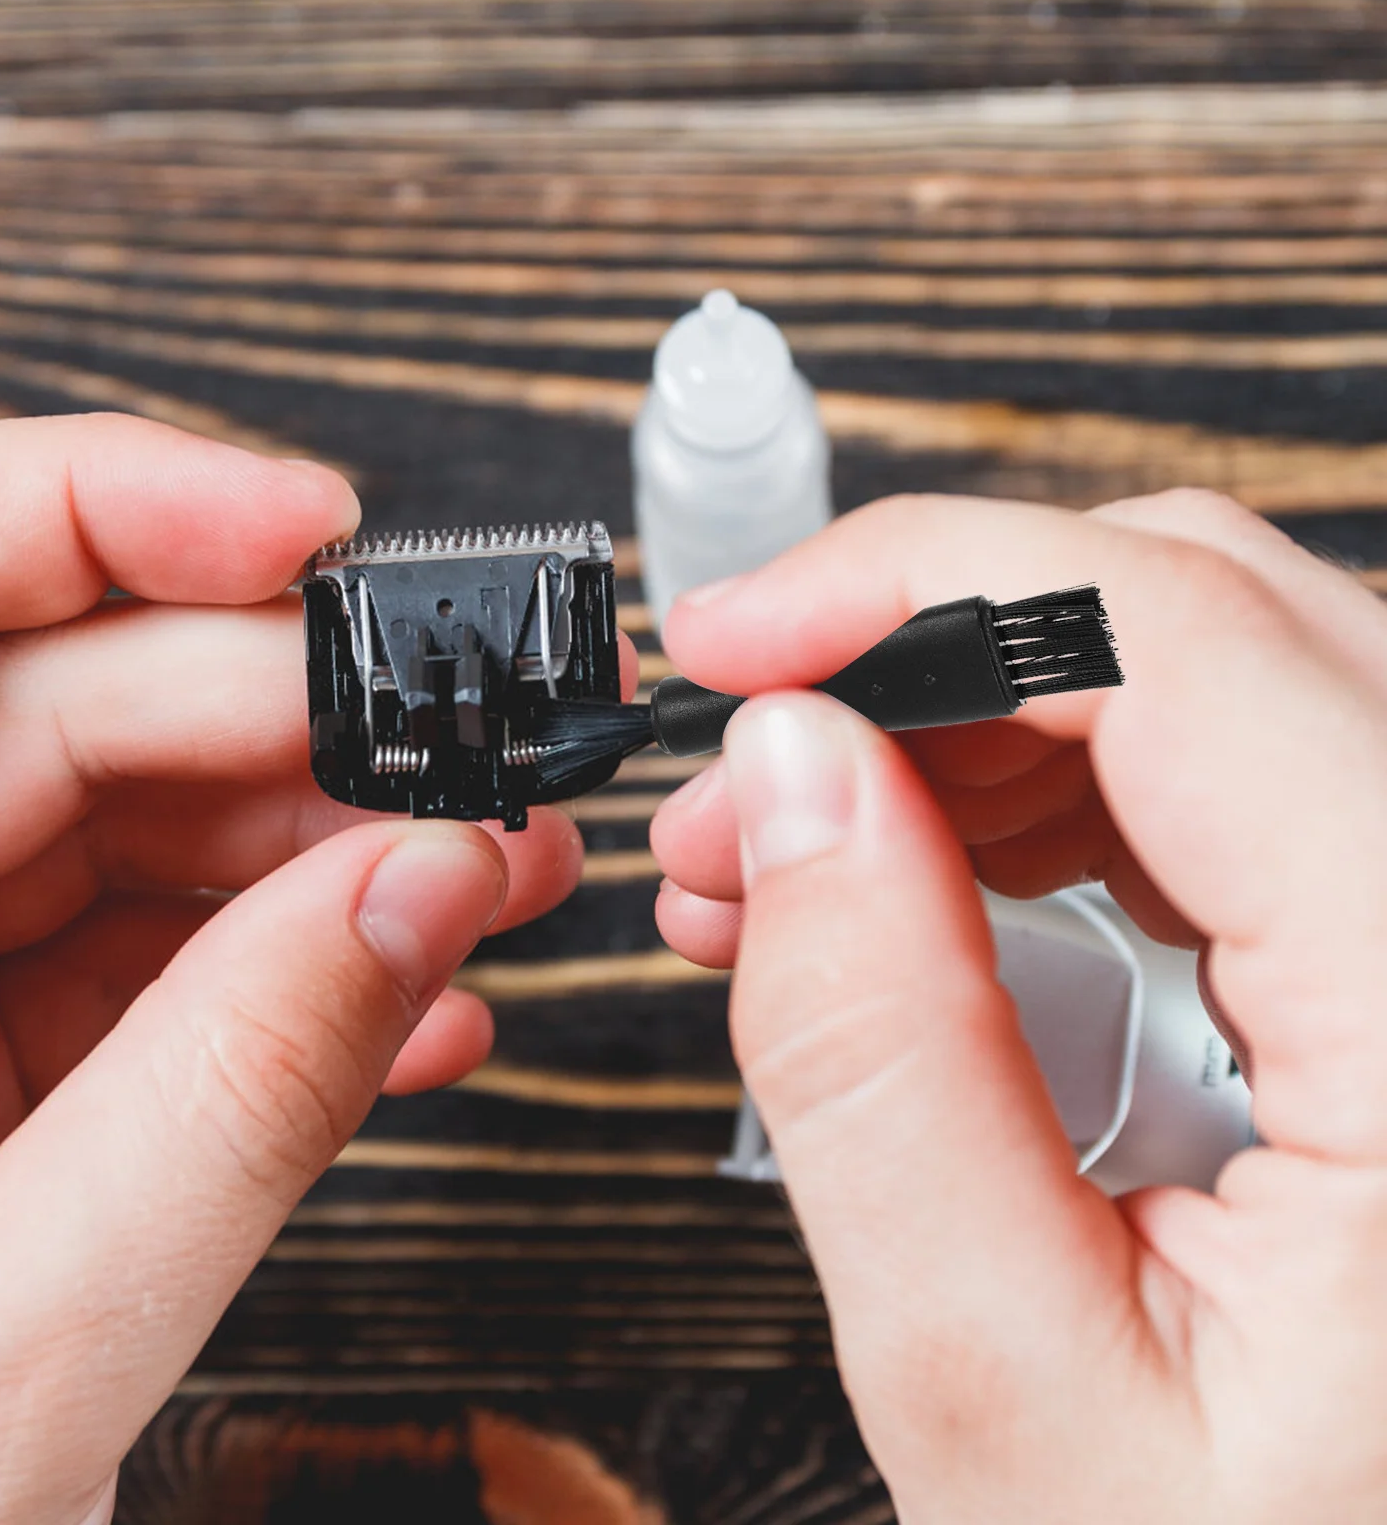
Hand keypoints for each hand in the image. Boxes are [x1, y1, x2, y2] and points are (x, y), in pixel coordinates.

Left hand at [0, 416, 585, 1523]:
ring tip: (477, 883)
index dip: (92, 511)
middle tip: (461, 767)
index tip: (297, 532)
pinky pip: (126, 972)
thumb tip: (413, 892)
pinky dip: (271, 982)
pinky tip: (399, 1005)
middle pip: (41, 713)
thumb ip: (227, 1102)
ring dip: (314, 857)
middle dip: (285, 730)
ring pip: (110, 838)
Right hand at [652, 489, 1386, 1521]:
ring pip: (1219, 684)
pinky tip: (941, 886)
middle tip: (745, 781)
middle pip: (1206, 619)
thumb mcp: (1013, 1394)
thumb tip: (791, 777)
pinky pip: (1249, 783)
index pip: (1179, 638)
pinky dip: (1064, 799)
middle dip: (924, 659)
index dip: (914, 587)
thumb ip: (878, 1060)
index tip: (732, 643)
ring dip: (979, 731)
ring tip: (805, 862)